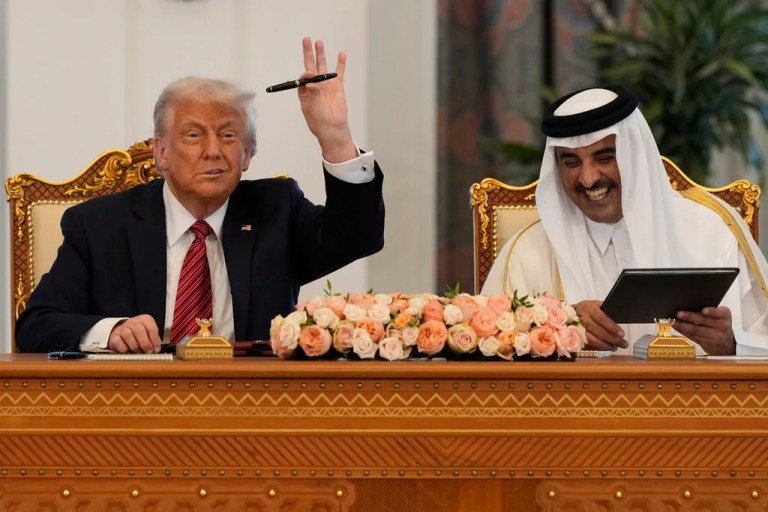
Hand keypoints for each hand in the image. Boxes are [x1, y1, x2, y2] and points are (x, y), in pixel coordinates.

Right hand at [107, 315, 161, 353]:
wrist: (124, 334)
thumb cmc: (140, 336)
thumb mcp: (149, 335)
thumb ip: (154, 341)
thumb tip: (156, 350)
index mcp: (145, 319)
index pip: (151, 328)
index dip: (154, 340)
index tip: (156, 349)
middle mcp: (133, 322)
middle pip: (139, 331)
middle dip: (145, 344)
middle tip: (148, 352)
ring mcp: (122, 328)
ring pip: (129, 336)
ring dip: (135, 347)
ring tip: (139, 353)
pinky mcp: (114, 336)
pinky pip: (119, 343)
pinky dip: (125, 350)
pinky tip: (129, 352)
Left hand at [298, 36, 356, 162]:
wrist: (332, 128)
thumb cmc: (318, 121)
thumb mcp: (311, 107)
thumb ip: (311, 92)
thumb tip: (310, 79)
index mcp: (305, 91)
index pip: (303, 77)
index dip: (305, 74)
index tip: (309, 74)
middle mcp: (314, 85)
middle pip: (311, 65)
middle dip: (308, 52)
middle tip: (306, 39)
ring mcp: (326, 85)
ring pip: (323, 66)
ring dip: (321, 54)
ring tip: (319, 42)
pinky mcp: (337, 87)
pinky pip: (339, 73)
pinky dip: (340, 64)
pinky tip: (341, 54)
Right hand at [574, 300, 628, 350]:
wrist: (568, 314)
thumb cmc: (586, 309)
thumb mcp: (595, 304)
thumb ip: (605, 309)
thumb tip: (620, 315)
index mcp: (588, 308)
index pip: (602, 319)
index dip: (612, 327)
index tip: (622, 334)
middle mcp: (582, 319)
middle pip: (598, 331)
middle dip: (612, 339)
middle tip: (623, 344)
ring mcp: (577, 329)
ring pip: (593, 340)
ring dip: (605, 345)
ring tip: (615, 347)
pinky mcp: (576, 337)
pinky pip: (588, 345)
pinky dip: (598, 347)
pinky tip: (606, 348)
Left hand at [674, 307, 734, 354]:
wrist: (726, 345)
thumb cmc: (719, 326)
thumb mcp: (720, 317)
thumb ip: (710, 312)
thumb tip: (688, 305)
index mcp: (725, 316)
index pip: (720, 312)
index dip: (712, 311)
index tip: (704, 310)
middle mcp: (722, 326)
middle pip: (704, 321)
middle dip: (690, 317)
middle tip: (679, 314)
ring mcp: (715, 336)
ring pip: (696, 330)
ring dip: (683, 325)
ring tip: (673, 321)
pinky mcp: (707, 344)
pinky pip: (693, 336)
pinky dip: (683, 331)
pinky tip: (676, 327)